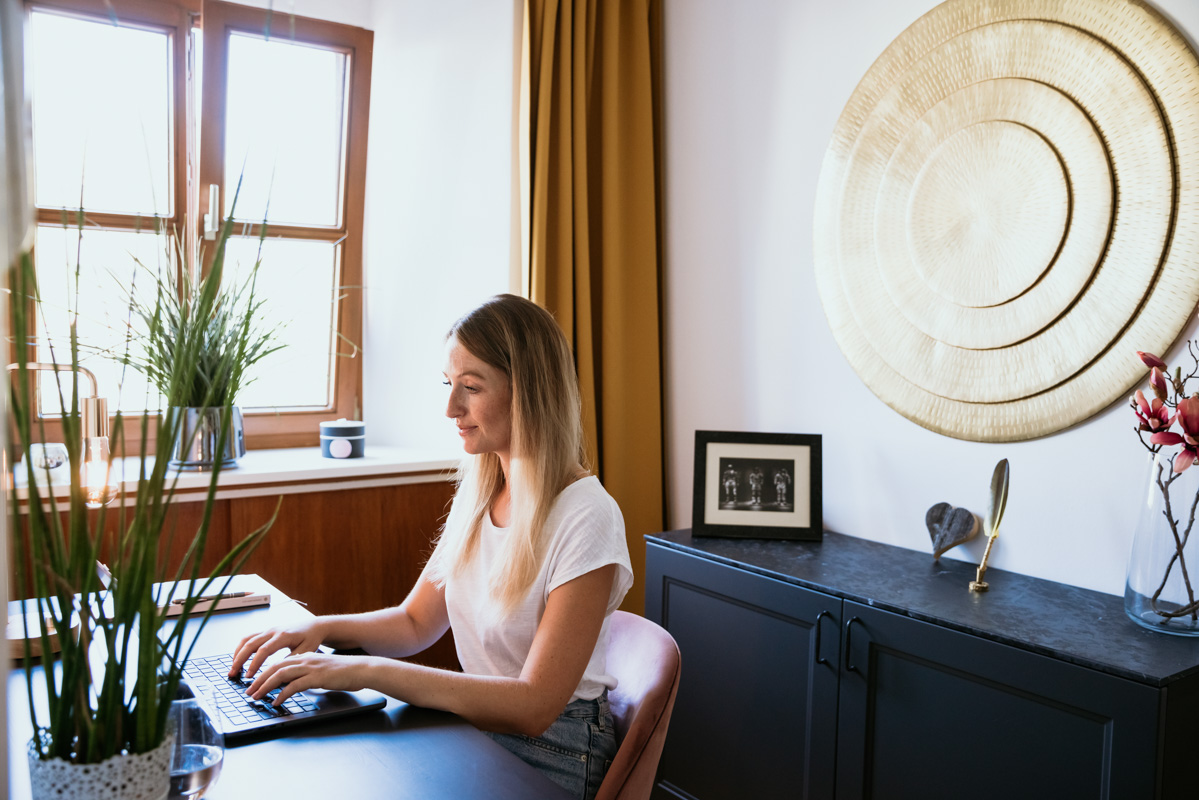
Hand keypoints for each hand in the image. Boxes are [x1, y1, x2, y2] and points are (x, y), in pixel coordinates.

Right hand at [228, 618, 328, 678]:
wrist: (314, 626)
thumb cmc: (311, 638)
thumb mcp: (305, 651)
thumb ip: (291, 661)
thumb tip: (278, 674)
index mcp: (283, 636)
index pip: (264, 650)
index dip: (254, 664)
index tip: (249, 676)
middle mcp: (273, 631)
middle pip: (250, 644)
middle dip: (239, 659)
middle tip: (232, 674)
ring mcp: (268, 630)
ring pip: (247, 639)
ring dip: (237, 653)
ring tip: (233, 668)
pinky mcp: (266, 632)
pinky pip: (250, 638)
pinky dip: (241, 648)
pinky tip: (239, 659)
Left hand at [246, 652, 376, 705]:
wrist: (362, 669)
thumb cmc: (345, 672)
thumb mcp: (322, 672)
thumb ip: (308, 676)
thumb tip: (295, 686)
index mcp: (306, 657)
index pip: (279, 663)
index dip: (264, 674)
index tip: (255, 684)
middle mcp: (306, 660)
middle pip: (275, 668)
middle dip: (259, 680)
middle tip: (249, 692)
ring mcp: (311, 667)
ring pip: (281, 675)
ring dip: (265, 686)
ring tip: (256, 697)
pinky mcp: (317, 677)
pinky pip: (294, 686)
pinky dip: (283, 694)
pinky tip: (277, 702)